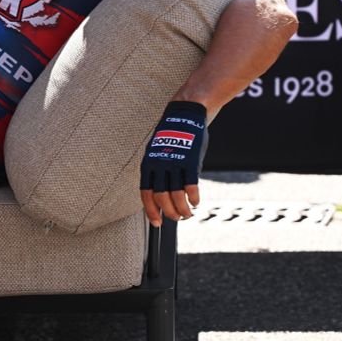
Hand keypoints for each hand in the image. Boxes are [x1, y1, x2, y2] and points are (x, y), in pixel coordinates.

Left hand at [139, 101, 207, 226]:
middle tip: (177, 218)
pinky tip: (196, 202)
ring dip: (182, 209)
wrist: (184, 117)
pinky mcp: (190, 162)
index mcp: (148, 165)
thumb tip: (160, 197)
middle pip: (161, 198)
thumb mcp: (157, 155)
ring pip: (176, 195)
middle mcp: (159, 166)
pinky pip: (191, 186)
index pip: (146, 194)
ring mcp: (174, 164)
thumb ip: (157, 174)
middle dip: (169, 212)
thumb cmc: (172, 140)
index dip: (151, 211)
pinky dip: (194, 197)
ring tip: (187, 214)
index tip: (157, 223)